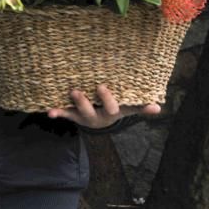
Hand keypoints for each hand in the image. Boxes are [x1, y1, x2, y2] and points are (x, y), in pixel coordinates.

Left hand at [46, 84, 160, 129]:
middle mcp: (96, 116)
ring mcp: (83, 116)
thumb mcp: (127, 108)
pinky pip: (65, 114)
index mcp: (110, 113)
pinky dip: (57, 112)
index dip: (109, 100)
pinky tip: (50, 111)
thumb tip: (158, 108)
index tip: (102, 87)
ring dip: (76, 103)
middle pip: (92, 111)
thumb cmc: (114, 109)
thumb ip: (140, 107)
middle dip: (91, 100)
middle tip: (95, 86)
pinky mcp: (72, 114)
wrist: (99, 122)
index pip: (112, 108)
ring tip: (73, 91)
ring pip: (78, 112)